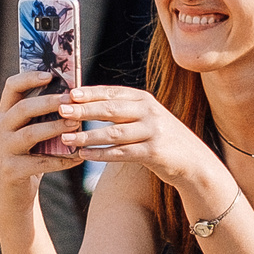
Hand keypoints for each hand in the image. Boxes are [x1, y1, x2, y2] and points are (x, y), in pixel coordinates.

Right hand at [0, 69, 87, 193]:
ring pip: (30, 134)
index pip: (11, 87)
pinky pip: (39, 163)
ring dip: (55, 128)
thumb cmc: (30, 156)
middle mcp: (0, 128)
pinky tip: (78, 157)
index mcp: (5, 114)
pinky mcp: (11, 170)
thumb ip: (44, 115)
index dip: (29, 78)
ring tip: (76, 125)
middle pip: (23, 108)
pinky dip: (61, 160)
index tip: (50, 75)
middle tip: (71, 100)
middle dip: (49, 102)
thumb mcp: (32, 131)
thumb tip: (73, 95)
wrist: (14, 194)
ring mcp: (3, 150)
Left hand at [55, 82, 229, 190]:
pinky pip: (121, 153)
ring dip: (87, 135)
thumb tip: (84, 103)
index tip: (68, 93)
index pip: (112, 93)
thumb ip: (122, 110)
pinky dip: (101, 154)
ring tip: (66, 138)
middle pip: (110, 109)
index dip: (89, 93)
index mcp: (144, 99)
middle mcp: (149, 112)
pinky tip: (84, 155)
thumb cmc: (161, 138)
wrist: (193, 160)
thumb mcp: (146, 117)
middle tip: (60, 110)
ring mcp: (153, 131)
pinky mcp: (154, 152)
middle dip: (83, 109)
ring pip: (113, 133)